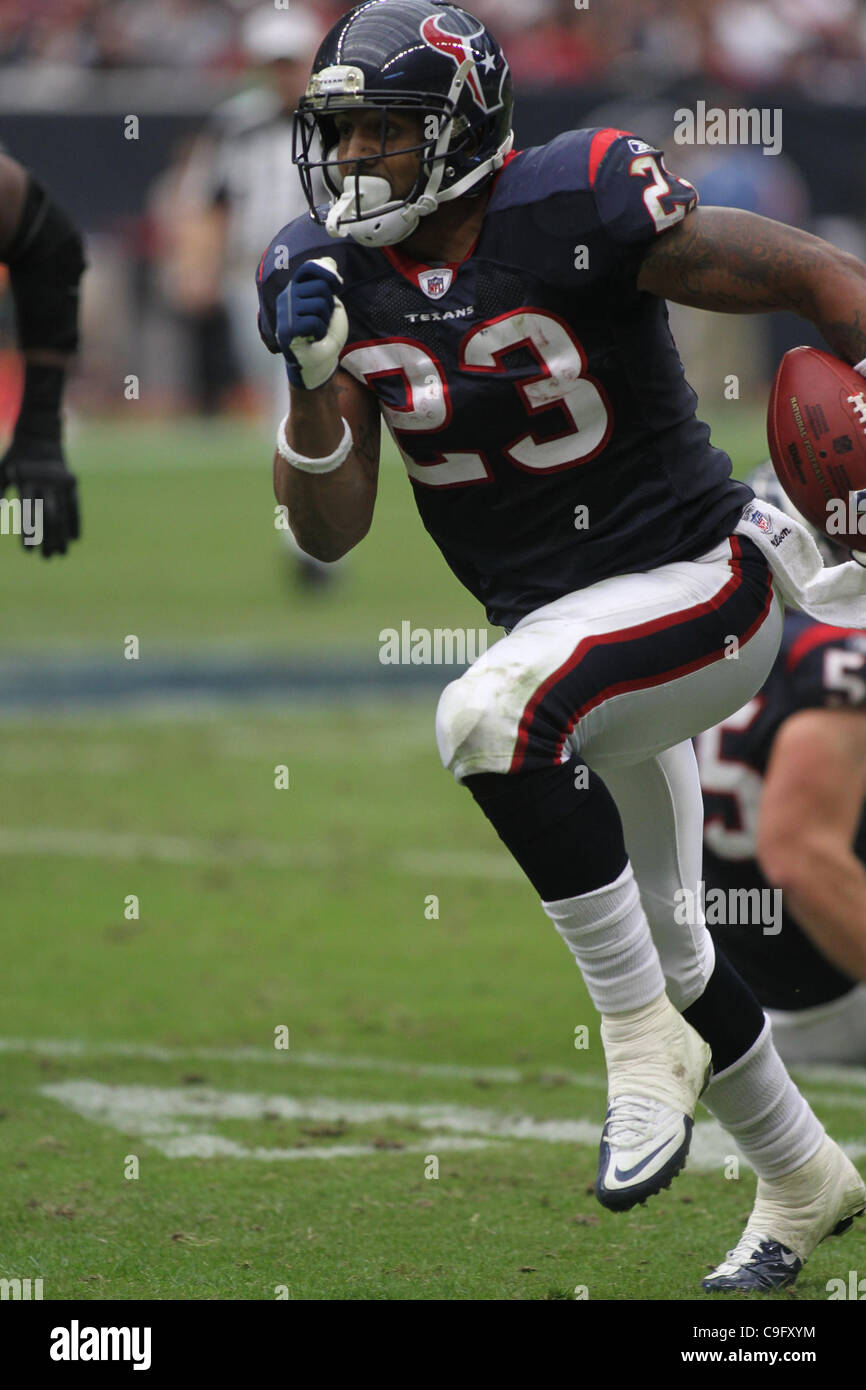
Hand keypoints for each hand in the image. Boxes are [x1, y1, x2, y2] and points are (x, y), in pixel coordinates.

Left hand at [0, 437, 79, 556]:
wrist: (40, 435)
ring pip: (62, 513)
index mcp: (26, 481)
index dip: (28, 534)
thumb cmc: (16, 457)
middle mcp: (45, 483)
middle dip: (48, 539)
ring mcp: (60, 483)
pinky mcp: (71, 483)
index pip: (28, 513)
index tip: (29, 552)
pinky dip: (75, 522)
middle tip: (47, 558)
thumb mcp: (3, 471)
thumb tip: (0, 514)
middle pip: (48, 517)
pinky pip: (75, 505)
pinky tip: (75, 538)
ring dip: (62, 536)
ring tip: (61, 553)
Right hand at [275, 256, 347, 390]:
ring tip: (317, 329)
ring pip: (319, 305)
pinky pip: (314, 322)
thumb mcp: (327, 303)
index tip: (338, 286)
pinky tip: (314, 338)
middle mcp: (287, 296)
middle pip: (320, 287)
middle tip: (322, 319)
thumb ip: (326, 283)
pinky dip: (320, 333)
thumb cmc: (323, 331)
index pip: (310, 268)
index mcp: (295, 287)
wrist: (316, 360)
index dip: (328, 275)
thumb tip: (330, 260)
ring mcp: (285, 313)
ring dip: (325, 321)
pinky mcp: (288, 330)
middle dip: (328, 305)